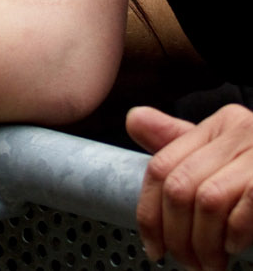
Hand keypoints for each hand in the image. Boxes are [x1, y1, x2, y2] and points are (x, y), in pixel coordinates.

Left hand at [127, 103, 252, 269]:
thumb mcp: (227, 160)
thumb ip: (183, 145)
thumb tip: (134, 119)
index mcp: (220, 125)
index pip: (161, 166)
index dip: (149, 213)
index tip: (155, 248)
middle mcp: (239, 129)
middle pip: (178, 186)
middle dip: (177, 237)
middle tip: (188, 264)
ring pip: (206, 201)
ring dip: (204, 246)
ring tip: (211, 267)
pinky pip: (242, 208)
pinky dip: (234, 236)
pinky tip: (235, 248)